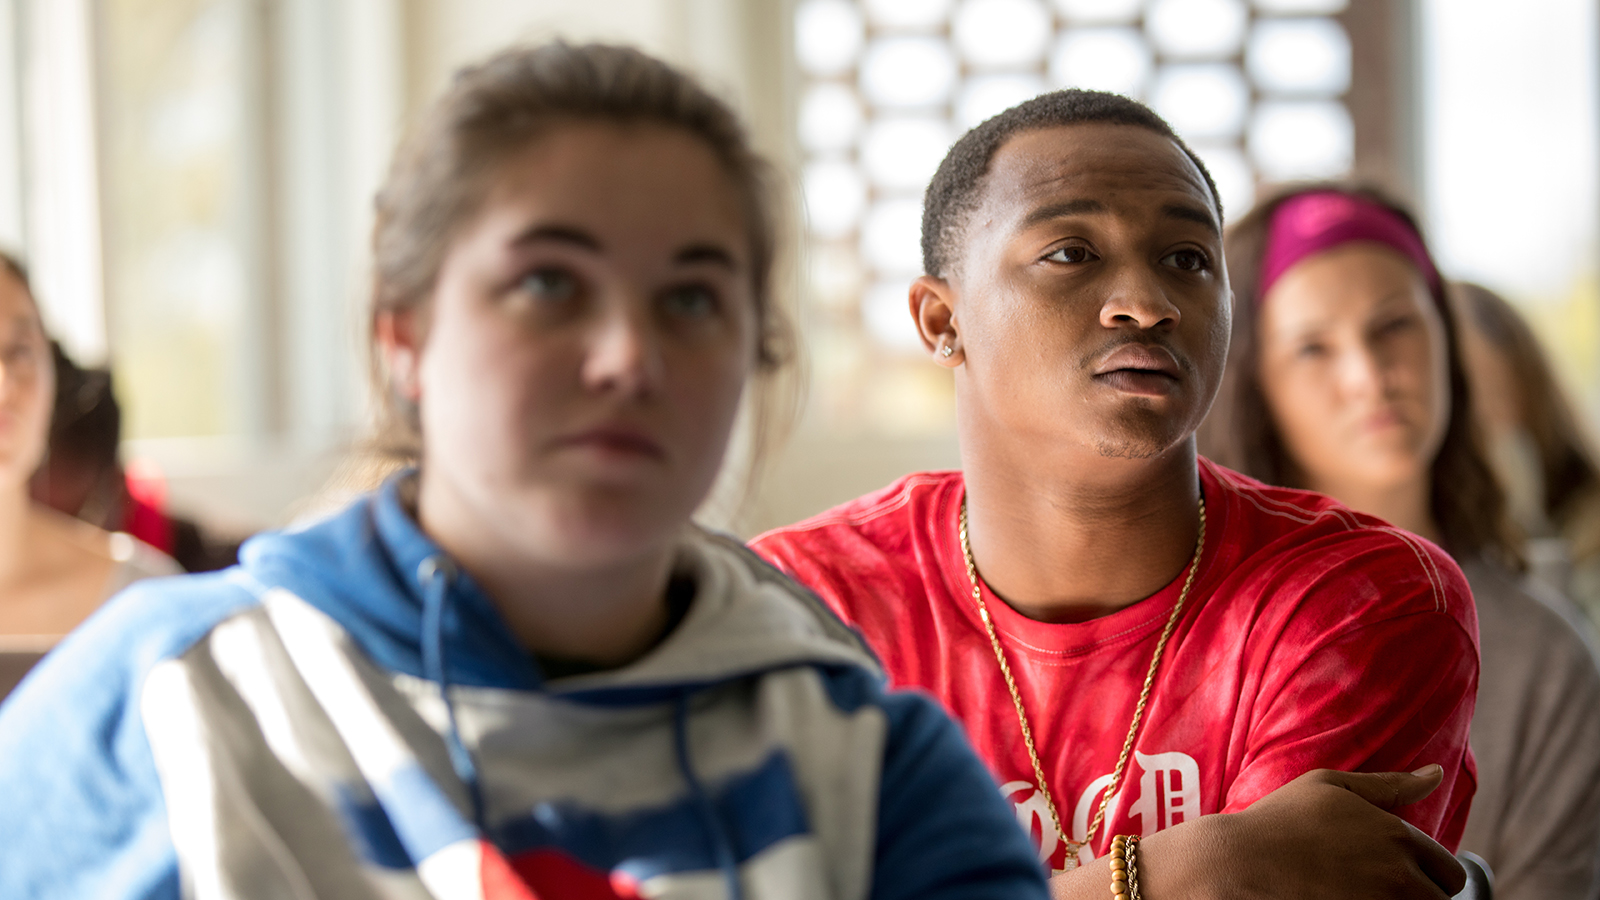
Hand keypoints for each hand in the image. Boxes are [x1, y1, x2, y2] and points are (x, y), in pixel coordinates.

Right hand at [1049, 767, 1466, 899]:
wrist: (1238, 861)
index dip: (1428, 875)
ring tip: (1362, 891)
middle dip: (1421, 896)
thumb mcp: (1331, 786)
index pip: (1450, 873)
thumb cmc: (1281, 818)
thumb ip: (1389, 784)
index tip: (1398, 874)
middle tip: (1381, 887)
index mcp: (1399, 836)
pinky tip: (1346, 898)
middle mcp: (1399, 876)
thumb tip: (1436, 774)